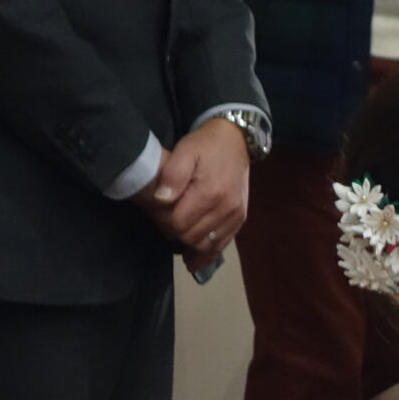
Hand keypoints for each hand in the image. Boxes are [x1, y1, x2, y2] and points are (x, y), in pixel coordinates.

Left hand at [142, 117, 249, 254]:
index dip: (164, 222)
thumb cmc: (205, 145)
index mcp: (210, 192)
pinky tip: (194, 258)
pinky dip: (207, 253)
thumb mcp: (185, 151)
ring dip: (190, 244)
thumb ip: (172, 175)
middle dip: (175, 233)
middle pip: (191, 237)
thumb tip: (162, 201)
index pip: (178, 224)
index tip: (158, 213)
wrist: (236, 141)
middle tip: (165, 221)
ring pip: (206, 245)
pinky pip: (222, 245)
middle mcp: (226, 209)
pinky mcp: (240, 219)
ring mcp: (235, 216)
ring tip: (178, 236)